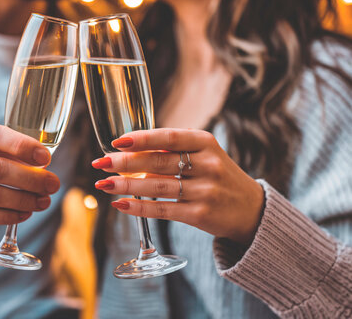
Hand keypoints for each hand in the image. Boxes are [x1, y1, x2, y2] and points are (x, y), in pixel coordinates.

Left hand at [92, 128, 264, 244]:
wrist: (251, 209)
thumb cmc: (217, 175)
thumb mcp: (204, 153)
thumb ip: (173, 148)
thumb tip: (128, 148)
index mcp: (206, 143)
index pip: (169, 137)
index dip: (142, 139)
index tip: (116, 142)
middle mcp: (208, 164)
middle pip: (159, 162)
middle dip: (125, 163)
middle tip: (101, 163)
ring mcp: (206, 191)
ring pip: (158, 187)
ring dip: (126, 185)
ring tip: (103, 184)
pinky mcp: (201, 215)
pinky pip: (164, 210)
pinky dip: (139, 208)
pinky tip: (120, 204)